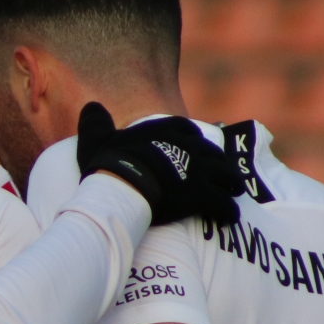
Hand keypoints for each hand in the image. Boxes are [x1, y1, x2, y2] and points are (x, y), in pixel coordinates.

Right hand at [76, 102, 243, 226]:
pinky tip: (229, 217)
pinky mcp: (203, 195)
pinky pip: (223, 204)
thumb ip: (96, 123)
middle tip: (218, 173)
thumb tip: (91, 106)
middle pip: (212, 153)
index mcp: (167, 131)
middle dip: (217, 163)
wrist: (122, 186)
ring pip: (226, 176)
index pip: (186, 129)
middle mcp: (190, 146)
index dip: (192, 139)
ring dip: (231, 184)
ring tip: (232, 193)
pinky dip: (228, 211)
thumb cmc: (109, 163)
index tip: (192, 146)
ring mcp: (199, 170)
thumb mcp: (97, 138)